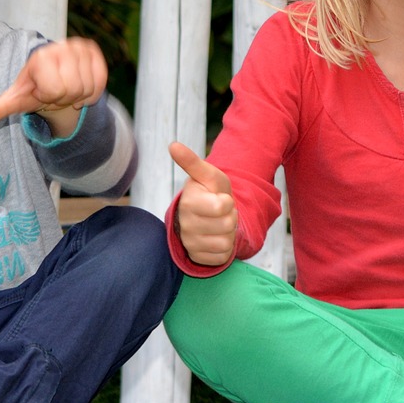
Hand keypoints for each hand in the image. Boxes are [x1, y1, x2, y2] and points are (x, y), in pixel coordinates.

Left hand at [0, 38, 106, 136]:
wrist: (55, 82)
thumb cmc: (34, 91)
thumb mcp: (14, 101)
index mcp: (39, 57)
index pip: (55, 90)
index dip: (50, 96)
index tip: (42, 91)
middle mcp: (60, 46)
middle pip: (73, 89)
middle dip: (65, 97)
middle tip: (55, 91)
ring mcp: (79, 46)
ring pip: (88, 87)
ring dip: (78, 95)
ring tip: (66, 88)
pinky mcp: (93, 50)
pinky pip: (100, 82)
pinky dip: (92, 91)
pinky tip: (79, 86)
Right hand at [170, 141, 236, 266]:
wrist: (204, 216)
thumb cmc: (208, 192)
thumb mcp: (208, 175)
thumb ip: (192, 162)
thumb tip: (173, 145)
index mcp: (188, 202)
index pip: (222, 206)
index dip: (227, 201)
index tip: (219, 198)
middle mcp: (185, 224)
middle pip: (227, 225)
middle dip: (230, 217)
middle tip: (220, 212)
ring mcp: (190, 243)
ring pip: (226, 243)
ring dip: (228, 233)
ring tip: (218, 224)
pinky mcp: (197, 257)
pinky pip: (222, 256)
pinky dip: (224, 247)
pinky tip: (216, 237)